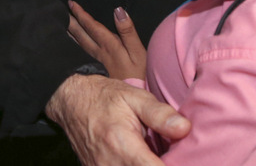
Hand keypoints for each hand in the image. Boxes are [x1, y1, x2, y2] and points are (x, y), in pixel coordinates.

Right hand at [45, 74, 188, 165]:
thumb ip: (159, 114)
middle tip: (169, 155)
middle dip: (160, 165)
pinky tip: (139, 158)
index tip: (182, 160)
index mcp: (122, 144)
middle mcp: (109, 164)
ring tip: (152, 155)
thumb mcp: (134, 97)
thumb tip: (185, 129)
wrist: (70, 101)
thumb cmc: (104, 97)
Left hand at [67, 1, 147, 80]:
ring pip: (77, 45)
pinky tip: (68, 47)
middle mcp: (97, 53)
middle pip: (81, 34)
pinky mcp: (93, 71)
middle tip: (61, 12)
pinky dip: (72, 47)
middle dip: (71, 21)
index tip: (71, 4)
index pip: (91, 26)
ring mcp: (94, 63)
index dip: (81, 14)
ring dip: (69, 34)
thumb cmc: (138, 75)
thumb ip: (127, 31)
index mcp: (108, 45)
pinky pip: (78, 55)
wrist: (130, 98)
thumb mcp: (138, 52)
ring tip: (60, 26)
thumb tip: (118, 11)